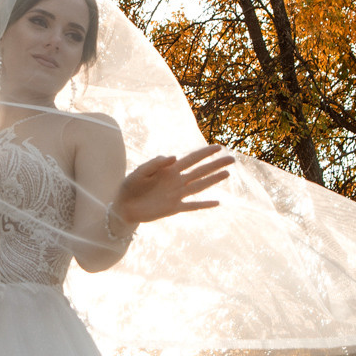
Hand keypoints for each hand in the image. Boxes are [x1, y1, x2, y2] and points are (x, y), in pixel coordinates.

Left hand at [113, 145, 231, 225]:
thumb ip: (155, 163)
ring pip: (199, 186)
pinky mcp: (174, 208)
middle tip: (232, 159)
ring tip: (227, 174)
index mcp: (169, 170)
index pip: (191, 159)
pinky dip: (204, 205)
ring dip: (213, 180)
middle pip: (200, 171)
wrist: (123, 206)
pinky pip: (192, 206)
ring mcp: (177, 195)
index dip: (204, 153)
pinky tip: (217, 203)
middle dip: (216, 165)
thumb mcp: (140, 172)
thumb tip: (174, 157)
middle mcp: (177, 181)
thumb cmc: (130, 186)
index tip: (218, 147)